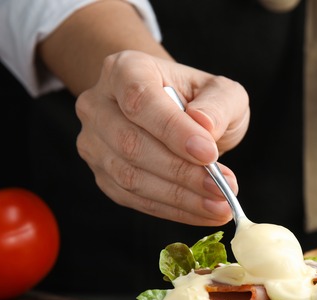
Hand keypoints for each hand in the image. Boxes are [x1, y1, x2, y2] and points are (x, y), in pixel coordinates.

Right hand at [74, 50, 250, 225]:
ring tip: (219, 205)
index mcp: (125, 69)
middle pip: (130, 144)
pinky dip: (172, 210)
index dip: (173, 130)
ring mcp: (94, 142)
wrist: (176, 112)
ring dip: (179, 197)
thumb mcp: (221, 91)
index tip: (209, 154)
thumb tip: (205, 126)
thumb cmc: (198, 99)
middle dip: (180, 172)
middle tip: (222, 188)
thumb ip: (218, 104)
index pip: (140, 100)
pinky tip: (202, 212)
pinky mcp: (102, 175)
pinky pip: (134, 199)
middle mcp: (98, 104)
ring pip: (129, 177)